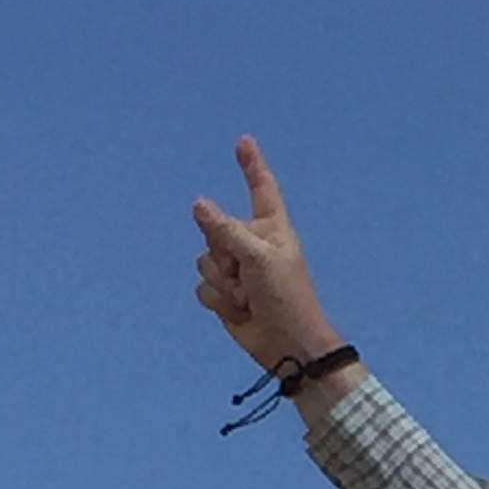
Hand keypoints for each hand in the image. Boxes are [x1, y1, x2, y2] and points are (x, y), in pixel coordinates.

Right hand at [192, 136, 360, 416]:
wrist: (289, 346)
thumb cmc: (287, 298)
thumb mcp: (259, 257)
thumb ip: (227, 229)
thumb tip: (199, 204)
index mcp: (271, 228)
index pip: (260, 188)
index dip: (252, 165)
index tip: (245, 142)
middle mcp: (252, 244)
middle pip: (214, 227)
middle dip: (222, 250)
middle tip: (244, 272)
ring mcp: (236, 270)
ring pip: (204, 260)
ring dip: (223, 282)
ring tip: (248, 296)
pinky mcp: (225, 295)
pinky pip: (203, 288)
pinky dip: (219, 301)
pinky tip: (240, 311)